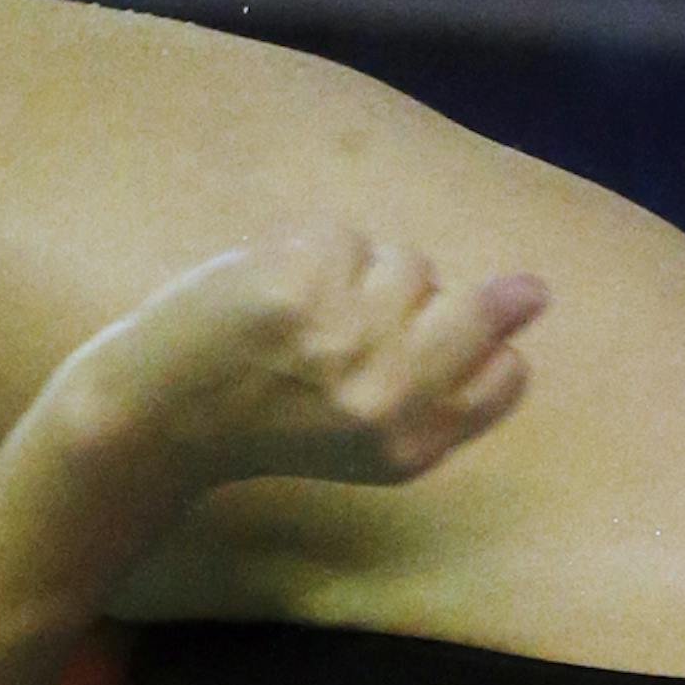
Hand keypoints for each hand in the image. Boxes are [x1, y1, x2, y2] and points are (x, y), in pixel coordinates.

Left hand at [53, 224, 548, 499]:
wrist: (159, 419)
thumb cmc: (263, 424)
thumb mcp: (363, 443)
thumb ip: (437, 390)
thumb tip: (525, 304)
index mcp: (411, 446)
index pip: (505, 377)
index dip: (496, 347)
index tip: (475, 342)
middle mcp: (389, 395)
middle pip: (479, 308)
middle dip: (471, 297)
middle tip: (467, 301)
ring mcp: (348, 333)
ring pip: (408, 262)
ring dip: (367, 274)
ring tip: (311, 316)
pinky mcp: (304, 280)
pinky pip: (346, 237)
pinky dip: (312, 253)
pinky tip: (273, 294)